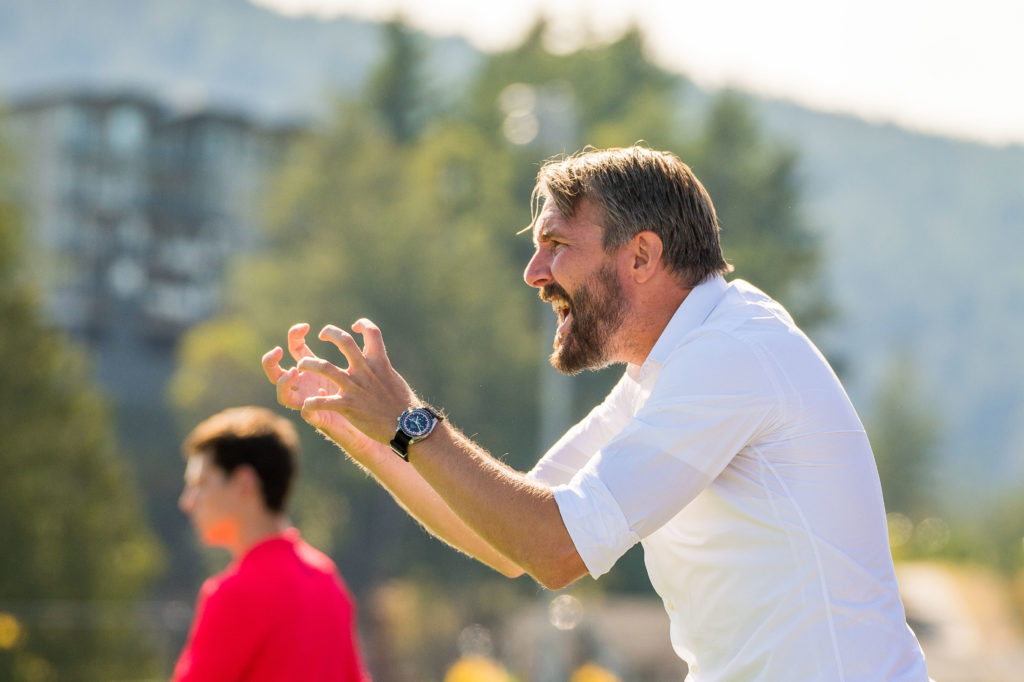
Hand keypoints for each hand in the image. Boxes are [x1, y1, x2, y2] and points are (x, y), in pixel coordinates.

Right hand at [261, 323, 377, 453]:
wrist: (386, 426)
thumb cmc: (373, 397)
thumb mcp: (364, 369)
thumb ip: (358, 352)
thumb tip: (359, 329)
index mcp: (318, 371)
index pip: (296, 350)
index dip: (294, 336)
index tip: (305, 327)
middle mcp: (310, 386)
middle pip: (275, 374)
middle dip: (270, 361)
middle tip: (278, 351)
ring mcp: (313, 403)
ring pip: (285, 395)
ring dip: (284, 382)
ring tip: (295, 372)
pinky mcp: (323, 419)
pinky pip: (308, 412)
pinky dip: (311, 404)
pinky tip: (320, 397)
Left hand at [296, 319, 417, 444]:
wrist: (409, 426)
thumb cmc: (404, 405)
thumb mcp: (394, 379)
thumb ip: (381, 369)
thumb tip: (378, 363)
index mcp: (379, 362)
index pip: (372, 332)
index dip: (363, 324)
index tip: (355, 327)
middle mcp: (365, 370)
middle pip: (344, 341)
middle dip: (330, 332)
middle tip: (322, 334)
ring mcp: (355, 387)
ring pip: (324, 367)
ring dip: (309, 363)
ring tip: (301, 365)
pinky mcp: (348, 406)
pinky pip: (323, 402)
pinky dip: (311, 403)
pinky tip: (308, 404)